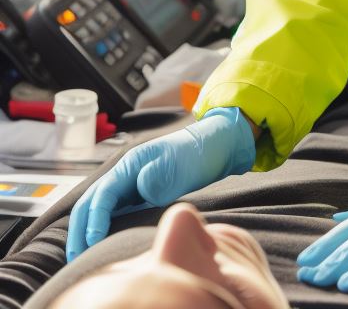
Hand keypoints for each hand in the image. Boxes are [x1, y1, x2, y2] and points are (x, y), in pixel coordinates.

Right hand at [66, 106, 255, 261]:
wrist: (216, 147)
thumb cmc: (197, 153)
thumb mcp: (178, 164)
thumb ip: (157, 177)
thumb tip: (141, 188)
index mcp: (130, 164)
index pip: (103, 194)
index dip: (94, 218)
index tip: (92, 241)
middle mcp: (125, 174)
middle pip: (91, 202)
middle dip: (80, 229)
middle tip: (75, 257)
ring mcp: (131, 184)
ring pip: (99, 208)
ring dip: (87, 229)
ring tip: (81, 256)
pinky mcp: (139, 194)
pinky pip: (114, 212)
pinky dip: (103, 227)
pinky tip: (102, 244)